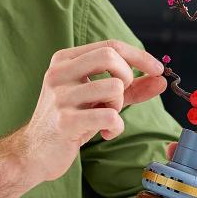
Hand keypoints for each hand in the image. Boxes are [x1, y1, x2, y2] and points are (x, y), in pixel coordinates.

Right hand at [16, 40, 166, 183]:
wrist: (35, 152)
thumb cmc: (71, 120)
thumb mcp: (99, 98)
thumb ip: (130, 87)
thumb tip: (161, 79)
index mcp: (64, 59)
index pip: (110, 45)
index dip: (139, 56)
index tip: (158, 70)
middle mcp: (59, 73)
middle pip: (110, 56)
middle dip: (127, 77)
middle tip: (120, 97)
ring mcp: (60, 96)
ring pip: (114, 87)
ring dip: (119, 106)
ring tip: (106, 117)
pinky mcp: (65, 121)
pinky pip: (110, 116)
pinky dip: (116, 127)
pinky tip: (104, 133)